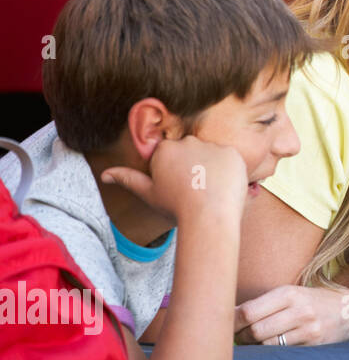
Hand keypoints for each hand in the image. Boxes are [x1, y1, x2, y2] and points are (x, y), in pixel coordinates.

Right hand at [102, 136, 247, 223]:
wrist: (208, 216)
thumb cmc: (176, 207)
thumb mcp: (148, 193)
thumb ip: (128, 179)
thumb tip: (105, 174)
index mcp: (165, 149)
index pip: (170, 155)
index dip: (174, 173)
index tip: (178, 188)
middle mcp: (188, 142)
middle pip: (191, 152)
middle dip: (192, 167)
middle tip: (194, 190)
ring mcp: (212, 146)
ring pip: (210, 156)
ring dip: (210, 169)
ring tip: (209, 191)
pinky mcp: (232, 153)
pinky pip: (229, 160)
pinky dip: (227, 172)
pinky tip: (223, 187)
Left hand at [234, 284, 348, 344]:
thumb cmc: (313, 301)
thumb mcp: (293, 293)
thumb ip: (265, 303)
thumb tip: (229, 316)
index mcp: (290, 293)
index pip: (248, 311)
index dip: (230, 322)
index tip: (223, 325)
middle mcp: (299, 310)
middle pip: (255, 331)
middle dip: (240, 337)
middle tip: (237, 337)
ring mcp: (308, 330)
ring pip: (267, 345)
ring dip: (254, 347)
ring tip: (252, 343)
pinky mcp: (314, 345)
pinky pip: (282, 353)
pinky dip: (270, 353)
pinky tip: (268, 349)